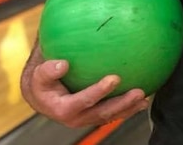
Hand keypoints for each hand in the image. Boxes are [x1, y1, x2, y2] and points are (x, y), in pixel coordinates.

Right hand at [26, 59, 148, 127]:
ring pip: (111, 115)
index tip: (114, 78)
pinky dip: (127, 106)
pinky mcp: (94, 115)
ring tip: (144, 97)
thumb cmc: (41, 81)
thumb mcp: (38, 75)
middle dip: (122, 104)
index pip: (83, 102)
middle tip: (138, 92)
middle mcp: (76, 118)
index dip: (98, 92)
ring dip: (129, 108)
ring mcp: (87, 118)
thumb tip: (63, 64)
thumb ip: (47, 70)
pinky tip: (142, 97)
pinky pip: (113, 112)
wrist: (42, 96)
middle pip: (102, 113)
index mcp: (62, 109)